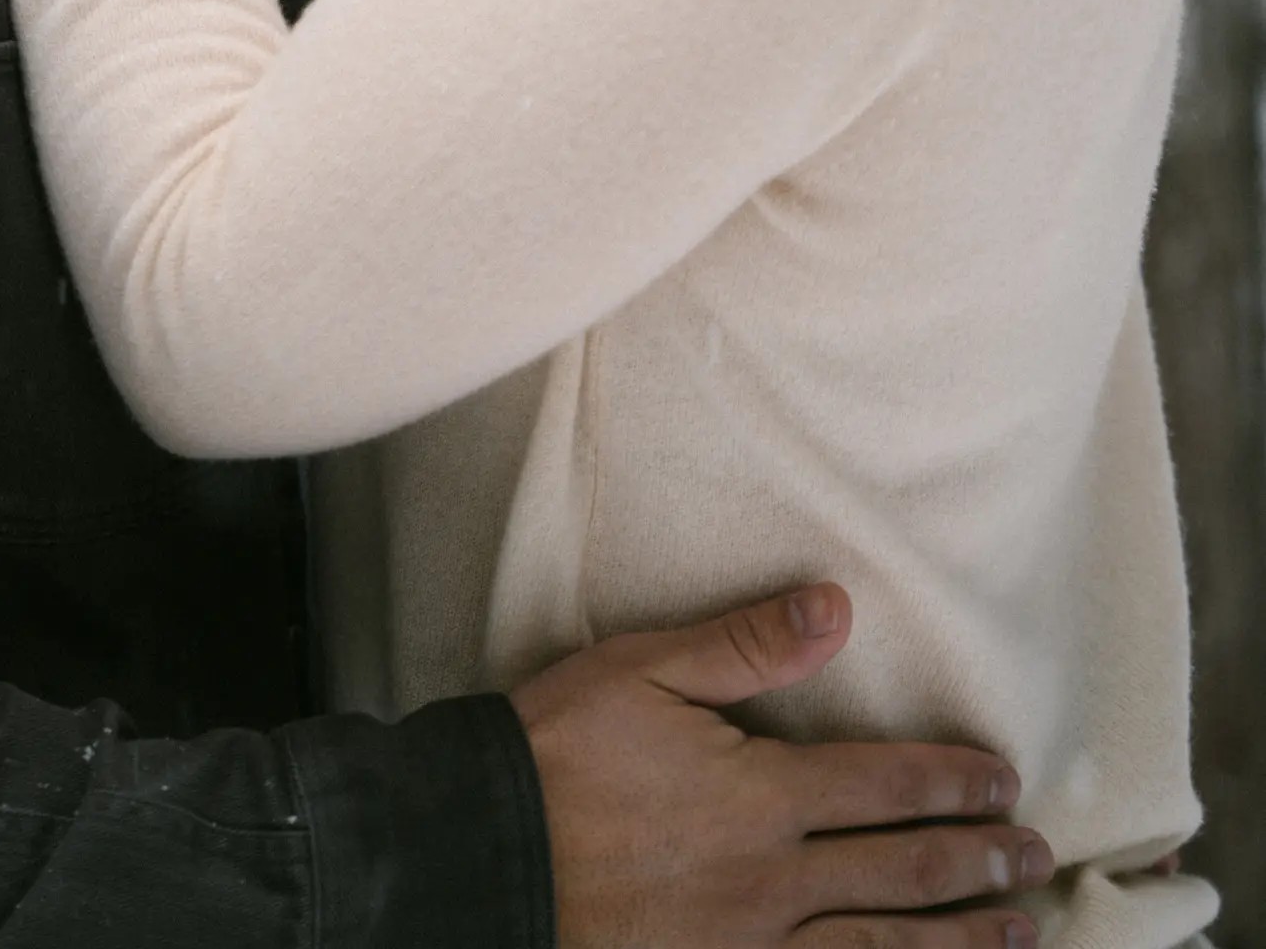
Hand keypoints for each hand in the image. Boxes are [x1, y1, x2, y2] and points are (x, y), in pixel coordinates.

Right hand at [515, 584, 1049, 948]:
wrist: (484, 854)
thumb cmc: (557, 753)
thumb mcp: (642, 671)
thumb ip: (745, 644)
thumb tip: (834, 606)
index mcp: (760, 794)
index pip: (886, 784)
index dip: (953, 782)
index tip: (1004, 783)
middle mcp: (772, 880)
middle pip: (903, 873)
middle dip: (979, 865)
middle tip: (1035, 859)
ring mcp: (749, 948)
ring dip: (958, 941)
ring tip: (1016, 935)